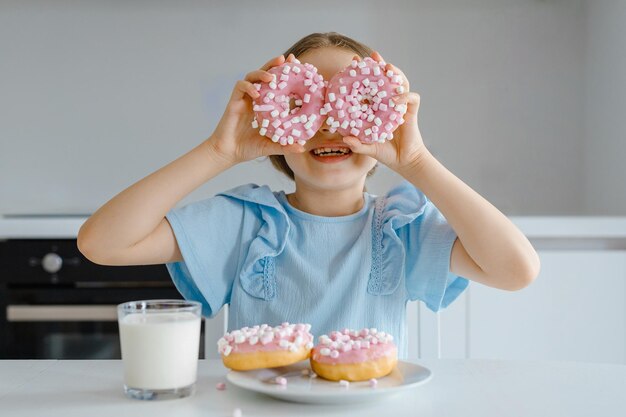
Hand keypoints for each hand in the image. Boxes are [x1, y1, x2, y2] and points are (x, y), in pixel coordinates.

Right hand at [207, 54, 305, 164]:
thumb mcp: (271, 146)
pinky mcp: (234, 101)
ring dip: (262, 73)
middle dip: (275, 65)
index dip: (286, 74)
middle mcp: (256, 98)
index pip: (277, 84)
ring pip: (252, 76)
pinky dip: (248, 86)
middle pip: (265, 74)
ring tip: (271, 77)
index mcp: (266, 104)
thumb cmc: (249, 148)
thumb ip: (285, 145)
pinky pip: (240, 86)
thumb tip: (302, 148)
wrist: (228, 153)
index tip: (297, 66)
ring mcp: (244, 98)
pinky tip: (256, 92)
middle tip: (287, 60)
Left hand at [341, 51, 429, 172]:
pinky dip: (405, 96)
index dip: (362, 74)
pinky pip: (412, 98)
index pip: (370, 86)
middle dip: (379, 65)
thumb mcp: (367, 148)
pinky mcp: (412, 112)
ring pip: (401, 82)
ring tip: (386, 66)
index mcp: (377, 107)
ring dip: (395, 73)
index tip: (352, 64)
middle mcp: (389, 103)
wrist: (404, 162)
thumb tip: (345, 139)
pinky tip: (395, 97)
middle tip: (371, 56)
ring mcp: (401, 106)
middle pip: (386, 79)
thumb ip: (357, 144)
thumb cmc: (386, 153)